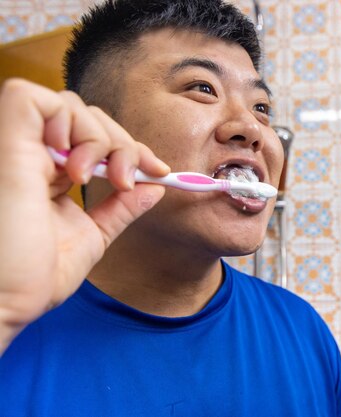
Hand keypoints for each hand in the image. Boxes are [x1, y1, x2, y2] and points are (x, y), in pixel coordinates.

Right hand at [0, 79, 169, 352]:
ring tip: (97, 180)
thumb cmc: (33, 279)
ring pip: (68, 105)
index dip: (129, 147)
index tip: (158, 170)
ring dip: (100, 137)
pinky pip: (28, 97)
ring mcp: (15, 147)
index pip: (94, 138)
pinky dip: (65, 120)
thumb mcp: (90, 237)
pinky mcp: (3, 141)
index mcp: (49, 175)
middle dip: (123, 143)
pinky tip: (74, 164)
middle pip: (87, 116)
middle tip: (130, 179)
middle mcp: (31, 156)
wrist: (2, 303)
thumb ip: (119, 210)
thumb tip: (154, 188)